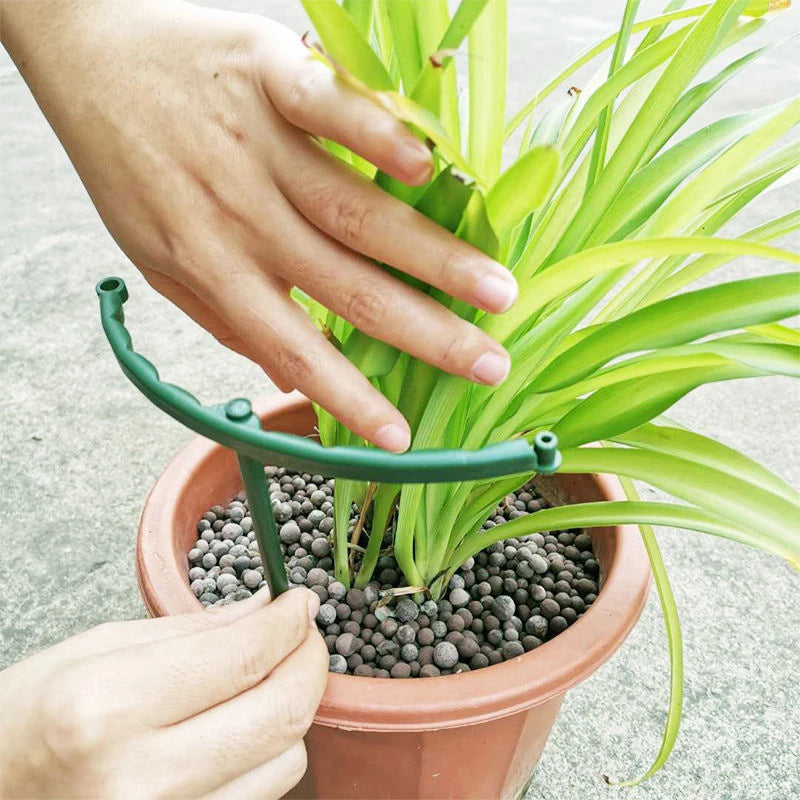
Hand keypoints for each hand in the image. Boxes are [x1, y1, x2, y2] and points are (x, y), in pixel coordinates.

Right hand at [0, 588, 326, 798]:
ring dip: (291, 711)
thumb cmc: (30, 716)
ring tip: (268, 680)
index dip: (289, 623)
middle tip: (304, 633)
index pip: (243, 658)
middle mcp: (140, 778)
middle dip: (311, 661)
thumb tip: (269, 608)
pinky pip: (258, 796)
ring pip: (285, 762)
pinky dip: (267, 754)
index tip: (300, 601)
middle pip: (280, 715)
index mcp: (108, 707)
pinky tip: (244, 725)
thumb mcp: (100, 648)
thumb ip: (195, 630)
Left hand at [1, 0, 516, 452]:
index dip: (350, 398)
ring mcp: (263, 148)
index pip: (295, 350)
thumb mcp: (159, 261)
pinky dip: (377, 137)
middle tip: (492, 365)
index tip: (402, 439)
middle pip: (350, 288)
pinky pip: (329, 110)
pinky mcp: (272, 77)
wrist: (91, 60)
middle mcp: (247, 218)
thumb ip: (224, 315)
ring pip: (358, 213)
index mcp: (218, 268)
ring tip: (496, 290)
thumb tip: (280, 372)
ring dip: (434, 256)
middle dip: (428, 335)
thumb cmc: (130, 167)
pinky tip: (427, 169)